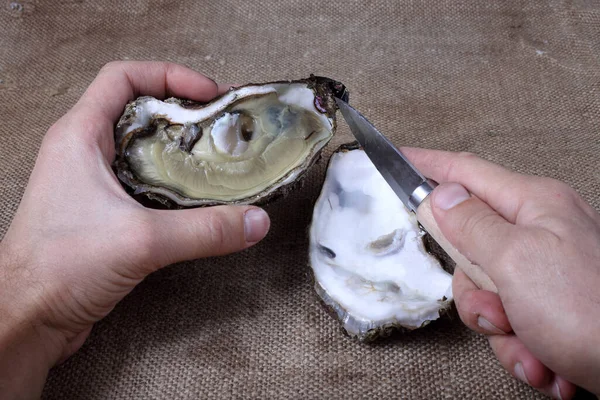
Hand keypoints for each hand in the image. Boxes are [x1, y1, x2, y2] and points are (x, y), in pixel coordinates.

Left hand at [0, 61, 269, 398]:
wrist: (27, 318)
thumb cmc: (57, 268)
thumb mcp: (141, 240)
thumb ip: (204, 230)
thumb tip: (254, 221)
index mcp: (80, 136)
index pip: (123, 78)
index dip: (169, 75)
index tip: (208, 93)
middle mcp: (84, 153)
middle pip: (140, 110)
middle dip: (184, 112)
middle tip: (223, 122)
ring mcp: (93, 183)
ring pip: (144, 148)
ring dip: (181, 148)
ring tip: (217, 156)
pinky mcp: (104, 212)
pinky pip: (145, 182)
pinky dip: (174, 181)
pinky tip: (199, 196)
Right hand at [403, 148, 599, 398]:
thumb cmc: (588, 311)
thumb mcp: (515, 261)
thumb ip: (471, 225)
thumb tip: (441, 196)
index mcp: (534, 205)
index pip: (466, 172)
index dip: (428, 165)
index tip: (399, 157)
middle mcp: (540, 232)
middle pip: (469, 246)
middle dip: (474, 290)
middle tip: (496, 310)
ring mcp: (545, 269)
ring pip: (484, 291)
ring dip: (500, 328)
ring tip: (532, 344)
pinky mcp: (549, 303)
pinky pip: (508, 320)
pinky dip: (519, 346)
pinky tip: (545, 360)